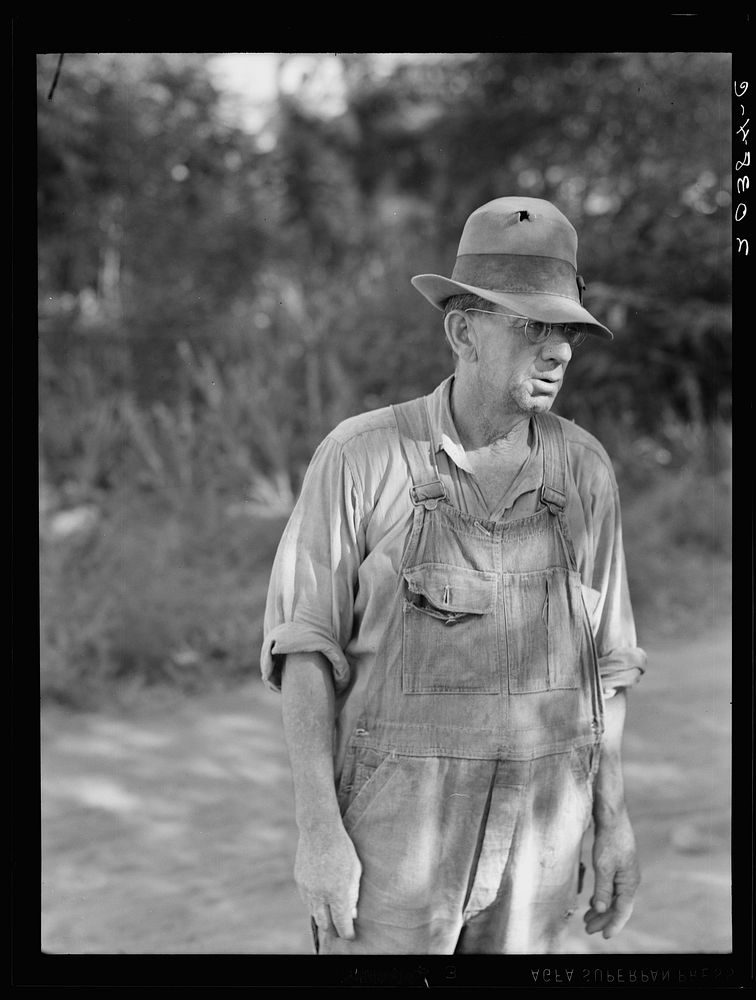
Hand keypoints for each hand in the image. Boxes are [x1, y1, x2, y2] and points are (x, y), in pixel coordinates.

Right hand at [294, 820, 362, 939]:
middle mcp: (319, 894)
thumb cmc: (342, 848)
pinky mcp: (299, 881)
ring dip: (323, 916)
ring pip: (314, 913)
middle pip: (325, 924)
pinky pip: (307, 900)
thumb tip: (351, 914)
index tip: (351, 935)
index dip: (347, 933)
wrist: (319, 829)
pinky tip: (321, 898)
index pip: (342, 924)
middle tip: (341, 928)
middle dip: (334, 929)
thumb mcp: (355, 870)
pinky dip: (314, 903)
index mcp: (337, 893)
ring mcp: (307, 888)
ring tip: (331, 914)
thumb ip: (353, 894)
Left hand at [583, 808, 639, 938]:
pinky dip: (603, 896)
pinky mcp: (618, 866)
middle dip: (604, 919)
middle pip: (618, 906)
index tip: (604, 936)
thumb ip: (603, 889)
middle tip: (587, 928)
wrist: (612, 817)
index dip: (613, 924)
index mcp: (630, 882)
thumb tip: (602, 909)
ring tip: (587, 918)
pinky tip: (593, 901)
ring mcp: (625, 873)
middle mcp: (630, 880)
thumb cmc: (609, 840)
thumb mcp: (603, 866)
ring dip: (602, 909)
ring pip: (614, 897)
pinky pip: (612, 888)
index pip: (622, 910)